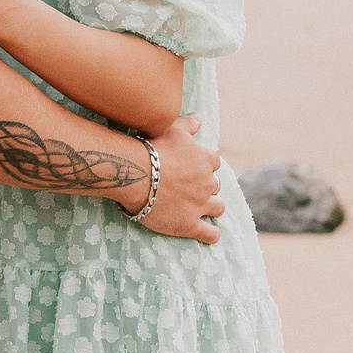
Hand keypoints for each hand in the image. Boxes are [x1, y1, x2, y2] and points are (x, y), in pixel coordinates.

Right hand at [130, 114, 224, 244]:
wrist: (134, 173)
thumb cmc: (151, 146)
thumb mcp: (172, 128)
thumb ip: (189, 123)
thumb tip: (200, 118)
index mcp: (206, 159)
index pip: (214, 163)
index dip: (203, 165)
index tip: (192, 168)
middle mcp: (207, 182)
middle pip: (215, 185)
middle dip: (205, 186)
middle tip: (190, 187)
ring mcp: (200, 205)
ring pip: (218, 208)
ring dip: (212, 207)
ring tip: (201, 208)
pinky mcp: (189, 225)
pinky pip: (210, 234)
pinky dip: (211, 235)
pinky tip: (209, 234)